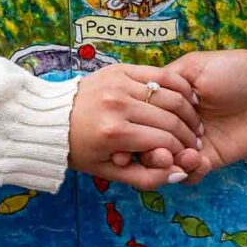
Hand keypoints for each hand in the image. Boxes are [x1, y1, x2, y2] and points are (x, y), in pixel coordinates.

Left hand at [67, 63, 201, 189]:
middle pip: (170, 118)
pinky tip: (185, 97)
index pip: (164, 141)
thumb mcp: (108, 172)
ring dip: (187, 111)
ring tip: (192, 121)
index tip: (189, 154)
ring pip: (170, 95)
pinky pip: (160, 75)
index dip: (183, 150)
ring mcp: (120, 83)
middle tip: (195, 140)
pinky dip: (178, 86)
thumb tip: (180, 173)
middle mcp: (118, 105)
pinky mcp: (121, 69)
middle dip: (189, 133)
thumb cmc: (80, 149)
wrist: (51, 117)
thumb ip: (146, 177)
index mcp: (114, 133)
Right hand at [140, 50, 246, 183]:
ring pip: (168, 162)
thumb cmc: (233, 70)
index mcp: (170, 100)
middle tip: (158, 151)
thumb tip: (141, 96)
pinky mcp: (212, 158)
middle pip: (151, 142)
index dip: (135, 125)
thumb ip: (166, 80)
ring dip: (168, 163)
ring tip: (184, 155)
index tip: (129, 131)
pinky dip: (189, 172)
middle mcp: (178, 122)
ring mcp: (194, 142)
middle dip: (150, 149)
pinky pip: (191, 174)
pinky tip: (199, 161)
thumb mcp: (194, 66)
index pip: (144, 117)